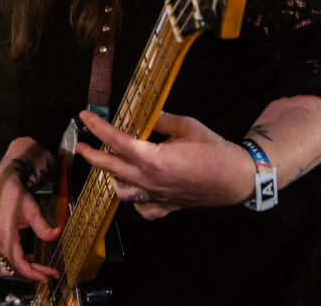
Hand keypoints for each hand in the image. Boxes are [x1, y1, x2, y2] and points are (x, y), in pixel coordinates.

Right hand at [0, 138, 61, 282]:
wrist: (3, 185)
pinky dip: (22, 261)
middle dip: (34, 273)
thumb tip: (56, 235)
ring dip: (28, 268)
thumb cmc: (14, 195)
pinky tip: (33, 259)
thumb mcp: (31, 209)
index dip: (33, 273)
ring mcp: (1, 240)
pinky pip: (11, 256)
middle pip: (16, 266)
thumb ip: (43, 226)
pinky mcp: (4, 238)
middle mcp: (1, 240)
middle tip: (51, 275)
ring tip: (45, 269)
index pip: (18, 262)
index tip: (46, 276)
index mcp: (6, 234)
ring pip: (13, 263)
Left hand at [75, 110, 252, 219]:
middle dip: (92, 155)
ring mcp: (157, 196)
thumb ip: (160, 119)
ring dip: (111, 176)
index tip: (84, 117)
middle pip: (110, 168)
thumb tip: (145, 113)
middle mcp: (150, 181)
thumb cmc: (215, 150)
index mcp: (153, 159)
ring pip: (122, 191)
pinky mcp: (167, 206)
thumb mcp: (187, 126)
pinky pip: (142, 207)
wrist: (238, 178)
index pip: (116, 141)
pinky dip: (133, 198)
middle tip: (81, 144)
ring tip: (108, 163)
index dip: (97, 128)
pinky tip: (134, 188)